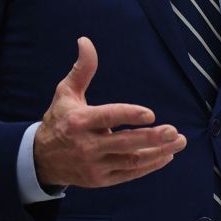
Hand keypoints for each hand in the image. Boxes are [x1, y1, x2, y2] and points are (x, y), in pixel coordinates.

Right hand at [34, 37, 186, 188]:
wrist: (42, 158)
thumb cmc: (60, 119)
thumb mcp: (66, 92)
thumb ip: (82, 69)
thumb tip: (86, 41)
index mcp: (79, 121)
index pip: (108, 117)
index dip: (129, 116)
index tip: (151, 114)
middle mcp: (87, 146)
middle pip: (124, 143)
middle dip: (152, 138)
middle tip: (175, 131)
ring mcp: (95, 165)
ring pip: (131, 160)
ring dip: (157, 152)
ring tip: (178, 142)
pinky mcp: (101, 179)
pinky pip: (129, 173)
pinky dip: (149, 166)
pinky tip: (165, 156)